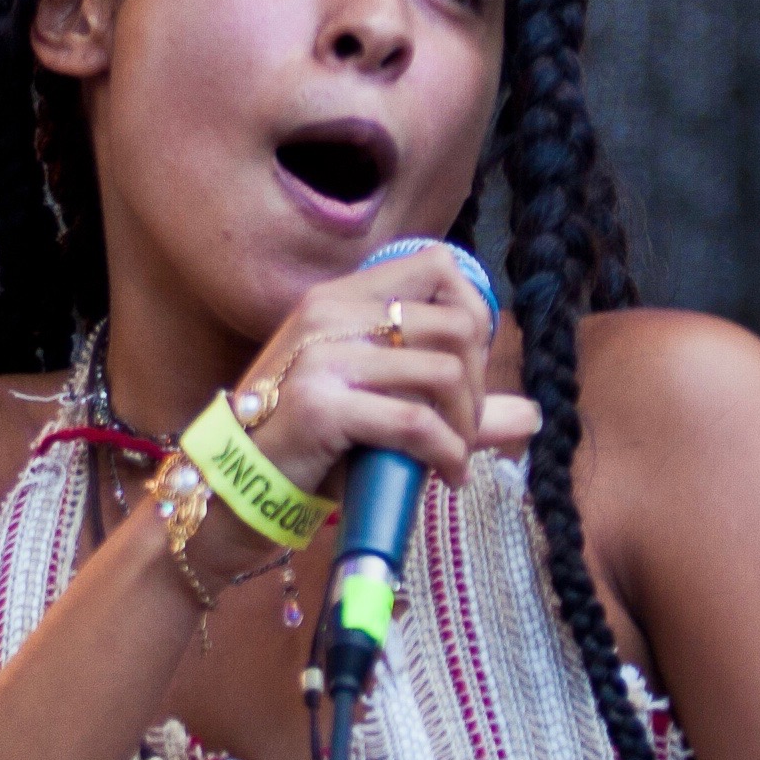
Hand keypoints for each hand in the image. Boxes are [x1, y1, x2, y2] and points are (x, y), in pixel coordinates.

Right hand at [228, 243, 539, 503]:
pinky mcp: (321, 406)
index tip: (470, 373)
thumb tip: (529, 415)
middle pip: (458, 324)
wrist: (230, 493)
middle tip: (465, 431)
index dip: (476, 315)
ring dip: (466, 426)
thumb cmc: (305, 450)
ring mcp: (323, 357)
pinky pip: (417, 422)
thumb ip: (450, 406)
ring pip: (445, 372)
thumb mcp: (378, 413)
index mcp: (341, 298)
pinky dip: (447, 454)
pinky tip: (443, 477)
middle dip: (479, 385)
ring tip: (452, 458)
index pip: (438, 266)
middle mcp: (331, 312)